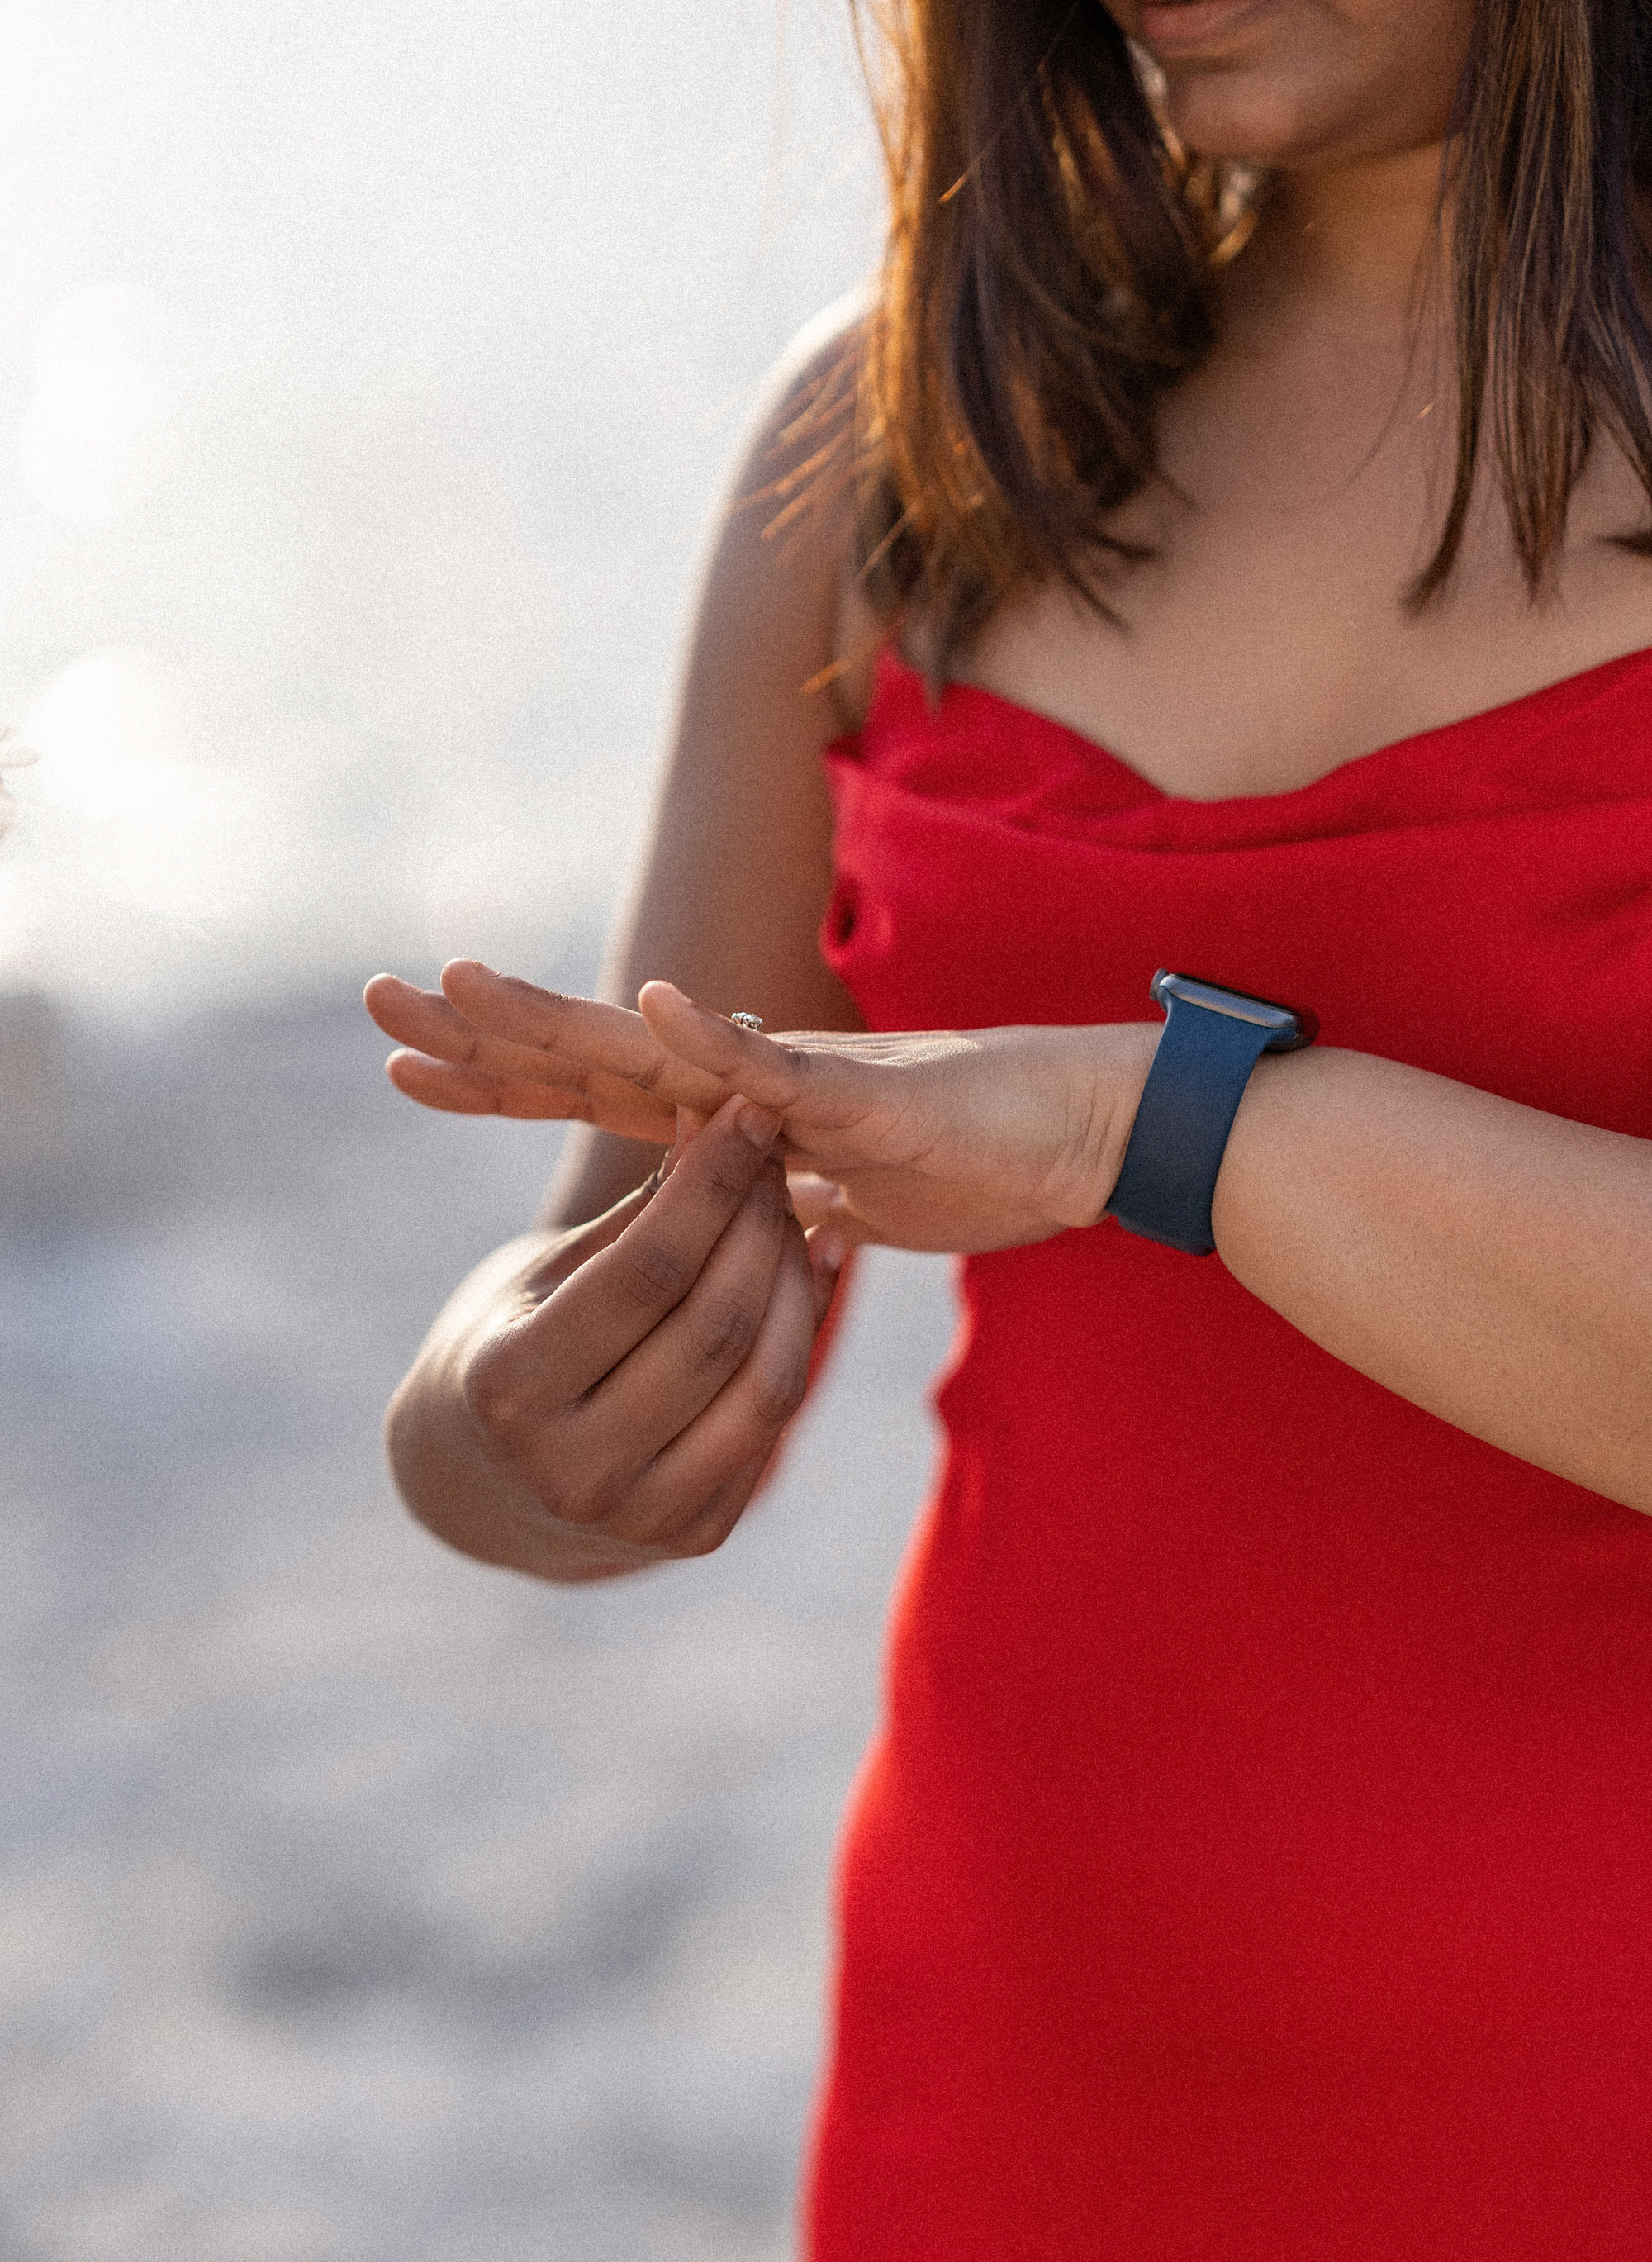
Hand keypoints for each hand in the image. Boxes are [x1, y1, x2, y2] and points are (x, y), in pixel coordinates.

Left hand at [366, 960, 1160, 1252]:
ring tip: (464, 985)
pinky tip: (656, 1007)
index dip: (498, 1077)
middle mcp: (750, 1084)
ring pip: (658, 1047)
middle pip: (593, 1055)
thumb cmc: (983, 1164)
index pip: (593, 1092)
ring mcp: (799, 1083)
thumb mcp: (859, 1208)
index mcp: (737, 1118)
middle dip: (483, 1033)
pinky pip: (781, 1072)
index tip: (403, 1069)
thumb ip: (799, 1209)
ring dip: (561, 1019)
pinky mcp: (866, 1098)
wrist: (1090, 1134)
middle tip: (376, 1001)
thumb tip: (770, 1232)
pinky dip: (720, 1042)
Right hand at [385, 1095, 840, 1575]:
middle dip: (764, 1225)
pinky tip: (814, 1268)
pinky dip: (806, 1336)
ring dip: (799, 1279)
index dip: (712, 1185)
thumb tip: (718, 1114)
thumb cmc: (514, 1339)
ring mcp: (638, 1517)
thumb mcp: (541, 1274)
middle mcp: (571, 1468)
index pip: (646, 1273)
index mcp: (510, 1388)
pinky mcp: (694, 1536)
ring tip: (802, 1208)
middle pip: (716, 1328)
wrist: (489, 1480)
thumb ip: (632, 1215)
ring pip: (765, 1382)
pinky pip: (775, 1422)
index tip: (752, 1110)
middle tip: (783, 1153)